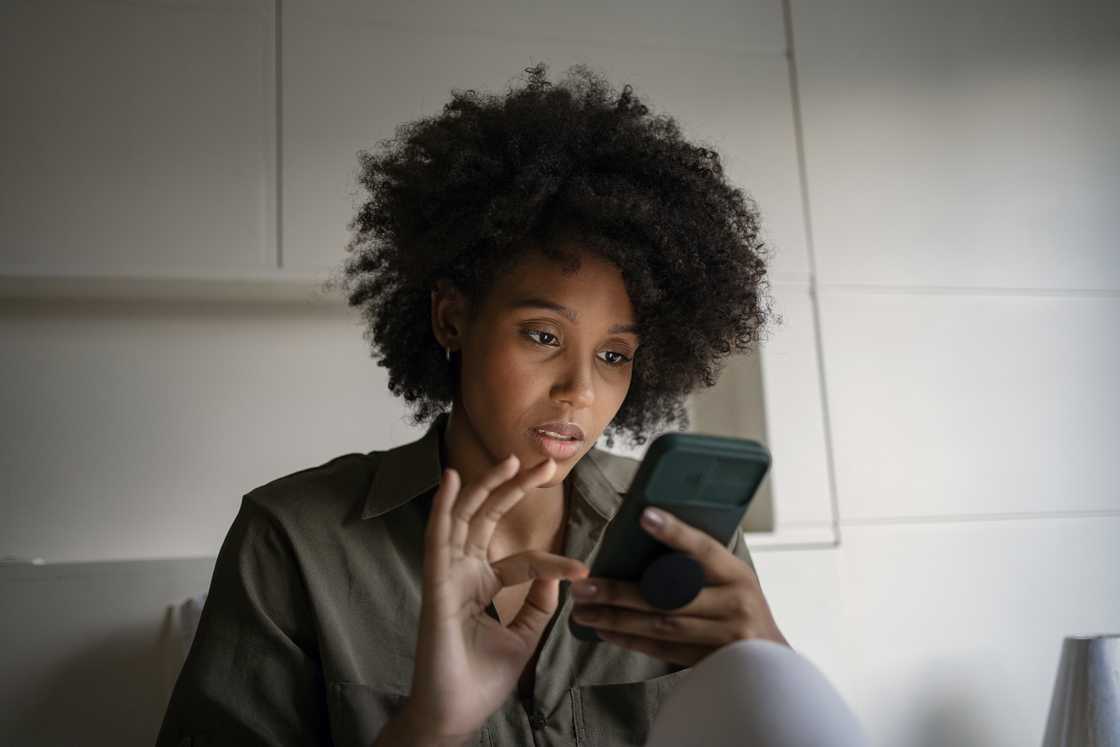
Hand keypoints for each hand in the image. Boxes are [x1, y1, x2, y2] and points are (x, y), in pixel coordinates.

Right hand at [402, 454, 589, 741]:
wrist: (456, 714)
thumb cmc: (479, 680)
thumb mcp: (523, 637)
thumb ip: (537, 604)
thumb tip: (557, 574)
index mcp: (482, 585)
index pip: (521, 559)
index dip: (552, 562)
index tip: (583, 570)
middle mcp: (463, 573)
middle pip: (488, 520)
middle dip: (514, 490)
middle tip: (543, 464)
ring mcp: (448, 576)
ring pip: (465, 519)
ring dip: (486, 487)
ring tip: (510, 460)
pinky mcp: (436, 586)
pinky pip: (438, 540)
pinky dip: (443, 508)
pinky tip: (453, 481)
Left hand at [569, 506, 787, 665]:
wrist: (771, 663)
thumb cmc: (742, 608)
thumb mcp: (733, 579)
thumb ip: (700, 565)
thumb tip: (646, 533)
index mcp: (738, 574)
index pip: (704, 548)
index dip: (675, 532)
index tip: (644, 515)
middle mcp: (735, 604)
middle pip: (670, 596)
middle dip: (621, 591)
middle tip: (584, 585)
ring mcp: (725, 637)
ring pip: (662, 625)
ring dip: (617, 618)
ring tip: (583, 610)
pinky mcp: (711, 662)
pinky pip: (663, 649)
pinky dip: (630, 640)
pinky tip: (604, 630)